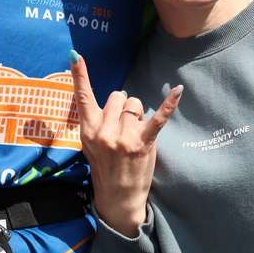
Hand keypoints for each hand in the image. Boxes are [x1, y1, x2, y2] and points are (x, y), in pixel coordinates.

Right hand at [71, 52, 181, 237]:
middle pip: (118, 97)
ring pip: (134, 103)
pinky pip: (157, 118)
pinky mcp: (142, 143)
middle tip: (122, 129)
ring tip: (134, 134)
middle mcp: (104, 131)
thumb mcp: (90, 145)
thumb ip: (97, 121)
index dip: (79, 76)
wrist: (118, 197)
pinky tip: (178, 91)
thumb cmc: (105, 167)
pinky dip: (169, 104)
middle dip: (123, 107)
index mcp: (88, 130)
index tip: (75, 55)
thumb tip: (113, 98)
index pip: (82, 98)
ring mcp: (123, 138)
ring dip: (137, 114)